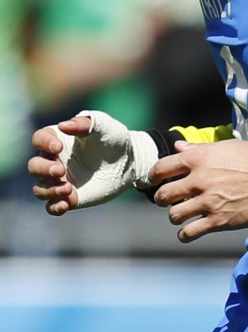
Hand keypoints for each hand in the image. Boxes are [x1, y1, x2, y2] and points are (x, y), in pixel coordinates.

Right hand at [28, 111, 157, 213]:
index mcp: (57, 139)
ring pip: (40, 188)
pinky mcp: (69, 197)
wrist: (128, 161)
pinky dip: (54, 207)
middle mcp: (54, 160)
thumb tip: (63, 125)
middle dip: (44, 169)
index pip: (39, 139)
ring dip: (50, 190)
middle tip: (61, 171)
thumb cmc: (112, 138)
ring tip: (68, 188)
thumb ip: (84, 124)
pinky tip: (65, 205)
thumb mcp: (103, 126)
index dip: (44, 143)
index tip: (58, 147)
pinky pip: (52, 206)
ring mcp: (60, 180)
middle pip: (34, 166)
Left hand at [149, 139, 247, 241]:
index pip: (161, 168)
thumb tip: (179, 146)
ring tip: (184, 214)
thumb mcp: (227, 147)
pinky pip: (189, 233)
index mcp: (199, 158)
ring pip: (174, 216)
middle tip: (173, 200)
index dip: (154, 176)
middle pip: (163, 195)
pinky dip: (185, 234)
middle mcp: (199, 180)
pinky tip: (189, 231)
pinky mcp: (219, 221)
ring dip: (176, 216)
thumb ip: (199, 148)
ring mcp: (209, 202)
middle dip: (164, 199)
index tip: (157, 181)